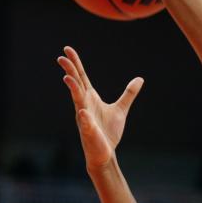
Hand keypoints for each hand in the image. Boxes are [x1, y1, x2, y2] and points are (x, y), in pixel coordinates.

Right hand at [57, 46, 142, 170]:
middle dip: (69, 71)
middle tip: (62, 57)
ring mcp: (84, 117)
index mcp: (90, 98)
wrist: (105, 153)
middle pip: (76, 84)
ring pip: (77, 100)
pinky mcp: (89, 131)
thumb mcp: (121, 109)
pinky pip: (86, 123)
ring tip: (67, 78)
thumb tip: (140, 79)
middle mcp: (84, 105)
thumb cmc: (108, 132)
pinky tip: (83, 112)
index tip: (67, 49)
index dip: (75, 63)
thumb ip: (128, 94)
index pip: (81, 77)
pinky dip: (84, 117)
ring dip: (72, 89)